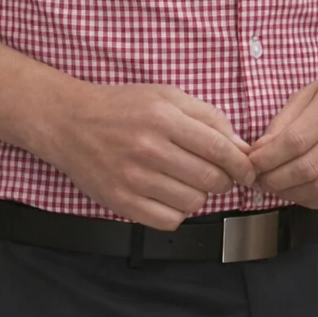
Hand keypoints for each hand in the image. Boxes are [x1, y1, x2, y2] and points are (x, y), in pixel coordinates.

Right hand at [40, 82, 254, 230]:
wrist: (69, 122)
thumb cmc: (121, 107)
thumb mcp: (167, 96)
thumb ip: (208, 117)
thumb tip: (240, 147)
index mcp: (163, 118)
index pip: (220, 150)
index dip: (242, 165)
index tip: (248, 171)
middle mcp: (148, 149)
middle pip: (211, 180)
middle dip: (223, 180)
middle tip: (216, 174)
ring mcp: (133, 179)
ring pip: (193, 203)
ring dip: (199, 195)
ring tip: (186, 181)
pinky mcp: (121, 202)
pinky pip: (169, 220)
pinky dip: (177, 212)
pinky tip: (169, 195)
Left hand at [249, 48, 317, 208]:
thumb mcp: (311, 90)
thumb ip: (284, 121)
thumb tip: (258, 151)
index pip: (294, 141)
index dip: (267, 159)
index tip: (250, 164)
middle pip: (308, 168)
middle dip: (275, 180)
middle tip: (258, 180)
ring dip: (292, 194)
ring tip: (276, 188)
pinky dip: (316, 201)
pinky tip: (301, 193)